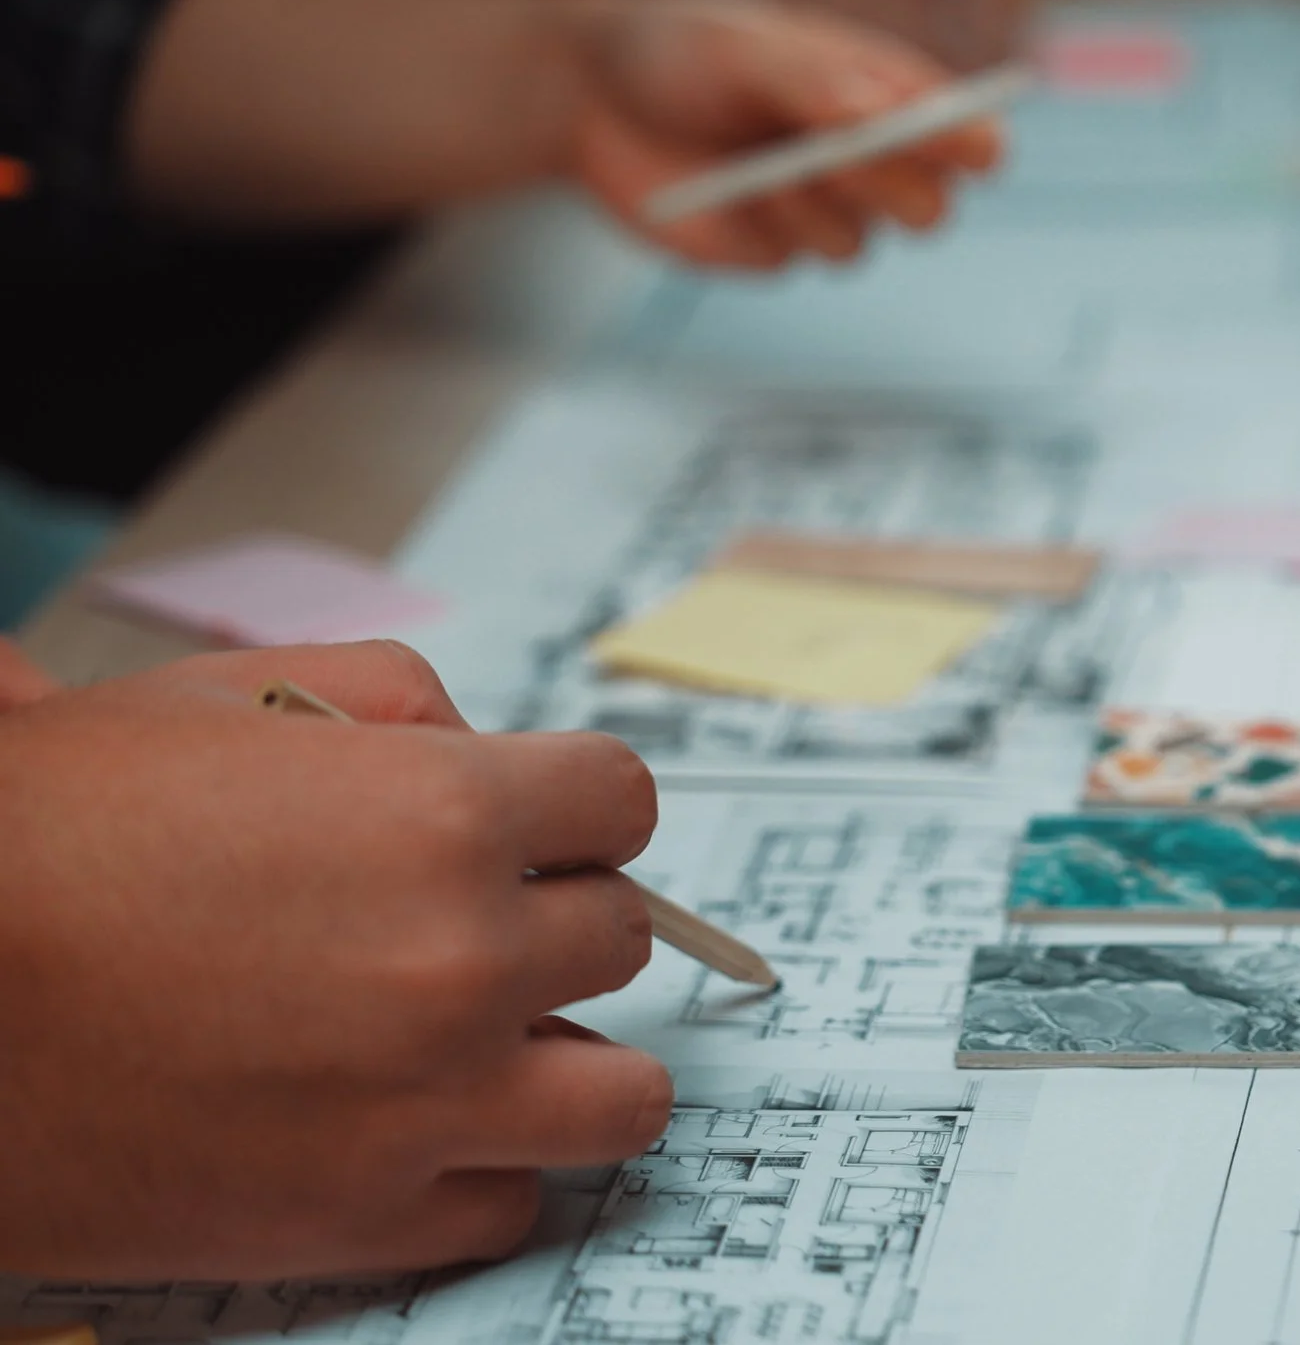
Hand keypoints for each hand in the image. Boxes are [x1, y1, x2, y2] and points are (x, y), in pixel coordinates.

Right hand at [0, 642, 666, 1279]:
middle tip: (469, 930)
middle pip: (622, 939)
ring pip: (621, 1096)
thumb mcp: (226, 698)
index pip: (625, 803)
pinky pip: (516, 1202)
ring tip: (491, 1043)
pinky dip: (480, 1167)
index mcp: (442, 814)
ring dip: (569, 1061)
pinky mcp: (369, 1216)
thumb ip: (397, 702)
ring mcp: (426, 1101)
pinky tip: (409, 1126)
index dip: (576, 810)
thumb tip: (491, 755)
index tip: (542, 831)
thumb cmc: (49, 834)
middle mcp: (461, 961)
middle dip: (555, 922)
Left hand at [126, 0, 1003, 260]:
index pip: (946, 121)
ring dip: (800, 206)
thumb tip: (914, 110)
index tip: (967, 149)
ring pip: (855, 238)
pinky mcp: (754, 244)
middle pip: (918, 192)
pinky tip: (702, 200)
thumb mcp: (727, 40)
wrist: (554, 93)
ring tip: (730, 167)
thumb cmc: (643, 42)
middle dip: (881, 181)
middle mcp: (844, 147)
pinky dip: (747, 234)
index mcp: (852, 83)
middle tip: (829, 164)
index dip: (964, 139)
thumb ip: (827, 77)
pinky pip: (785, 262)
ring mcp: (806, 201)